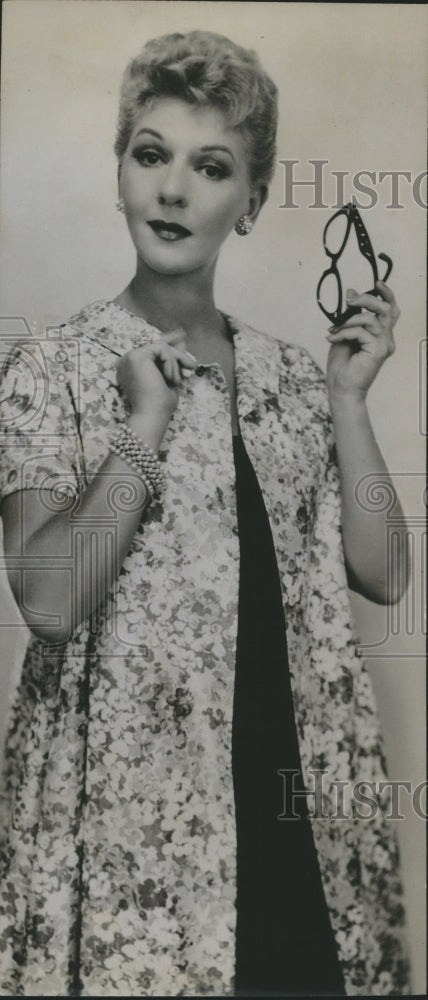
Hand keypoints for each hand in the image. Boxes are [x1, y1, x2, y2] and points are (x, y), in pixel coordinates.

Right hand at [116, 328, 196, 447]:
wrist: (151, 416)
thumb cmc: (159, 405)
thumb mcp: (170, 378)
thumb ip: (173, 360)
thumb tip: (181, 341)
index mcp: (132, 368)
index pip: (152, 349)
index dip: (168, 341)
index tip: (182, 336)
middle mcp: (127, 361)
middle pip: (158, 347)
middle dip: (178, 355)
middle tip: (191, 366)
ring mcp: (130, 357)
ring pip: (162, 347)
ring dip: (176, 362)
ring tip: (178, 381)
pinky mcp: (136, 356)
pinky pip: (162, 349)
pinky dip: (171, 363)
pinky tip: (170, 378)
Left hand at [326, 281, 399, 401]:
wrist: (341, 389)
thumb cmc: (342, 365)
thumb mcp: (344, 334)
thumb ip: (350, 315)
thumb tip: (351, 293)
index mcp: (381, 335)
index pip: (391, 310)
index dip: (387, 294)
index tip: (377, 283)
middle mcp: (387, 339)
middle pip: (386, 309)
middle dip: (367, 300)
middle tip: (349, 301)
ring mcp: (385, 345)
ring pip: (372, 318)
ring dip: (349, 320)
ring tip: (334, 328)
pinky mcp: (379, 351)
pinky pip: (361, 332)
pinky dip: (344, 332)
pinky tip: (332, 339)